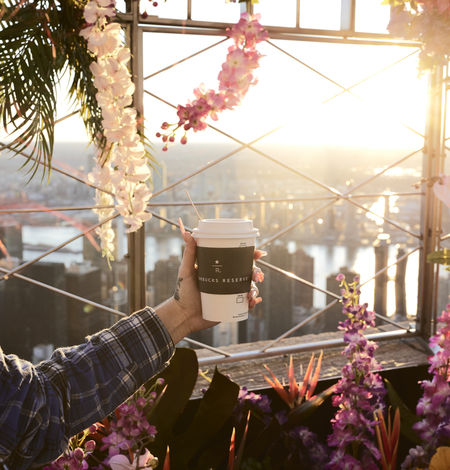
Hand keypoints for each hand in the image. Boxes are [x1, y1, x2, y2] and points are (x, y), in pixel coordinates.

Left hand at [154, 221, 265, 343]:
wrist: (182, 315)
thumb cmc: (183, 292)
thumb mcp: (186, 270)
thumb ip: (189, 253)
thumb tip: (188, 233)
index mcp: (220, 270)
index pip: (238, 260)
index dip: (250, 256)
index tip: (258, 253)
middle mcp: (227, 280)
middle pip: (248, 273)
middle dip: (257, 272)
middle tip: (257, 276)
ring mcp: (230, 294)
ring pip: (249, 288)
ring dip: (255, 289)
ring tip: (251, 293)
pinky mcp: (230, 307)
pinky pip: (245, 304)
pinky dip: (253, 303)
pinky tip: (253, 302)